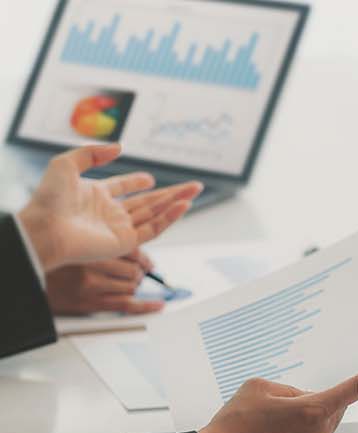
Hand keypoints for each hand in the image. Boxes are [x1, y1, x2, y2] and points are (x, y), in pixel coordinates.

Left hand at [16, 144, 200, 270]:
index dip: (135, 182)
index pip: (122, 188)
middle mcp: (109, 213)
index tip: (149, 178)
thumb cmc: (49, 199)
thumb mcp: (66, 164)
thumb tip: (120, 148)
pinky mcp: (125, 242)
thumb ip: (92, 153)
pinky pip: (153, 229)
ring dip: (176, 203)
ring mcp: (118, 228)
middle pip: (147, 202)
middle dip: (171, 193)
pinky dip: (170, 218)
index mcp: (94, 195)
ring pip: (155, 214)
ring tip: (195, 191)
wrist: (44, 229)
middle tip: (193, 185)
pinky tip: (183, 206)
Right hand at [45, 250, 162, 315]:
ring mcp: (92, 287)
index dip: (144, 258)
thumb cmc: (57, 265)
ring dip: (134, 286)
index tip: (148, 262)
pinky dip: (146, 306)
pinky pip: (126, 306)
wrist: (31, 282)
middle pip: (133, 270)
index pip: (131, 251)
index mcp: (90, 249)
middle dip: (139, 272)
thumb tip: (138, 254)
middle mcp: (91, 267)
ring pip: (131, 287)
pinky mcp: (91, 304)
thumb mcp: (80, 248)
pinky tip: (158, 305)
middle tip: (137, 273)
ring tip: (128, 284)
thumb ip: (105, 248)